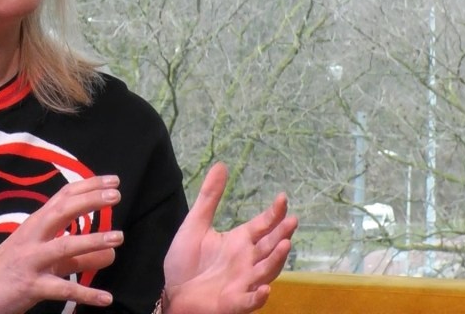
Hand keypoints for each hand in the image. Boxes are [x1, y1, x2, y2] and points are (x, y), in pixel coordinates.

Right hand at [0, 175, 124, 313]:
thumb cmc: (7, 272)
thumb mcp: (44, 260)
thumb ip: (77, 257)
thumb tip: (110, 253)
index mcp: (35, 226)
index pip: (63, 198)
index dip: (88, 187)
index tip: (112, 181)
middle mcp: (32, 237)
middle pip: (62, 211)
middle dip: (90, 201)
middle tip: (116, 195)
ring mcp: (30, 261)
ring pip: (64, 246)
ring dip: (92, 240)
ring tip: (118, 237)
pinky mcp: (29, 286)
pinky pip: (61, 289)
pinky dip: (85, 293)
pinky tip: (105, 298)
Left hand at [162, 163, 297, 313]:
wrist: (172, 292)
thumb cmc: (186, 261)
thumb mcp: (195, 224)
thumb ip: (209, 197)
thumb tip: (221, 165)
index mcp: (240, 241)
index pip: (263, 225)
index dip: (273, 213)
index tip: (282, 198)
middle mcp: (247, 261)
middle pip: (269, 246)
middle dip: (281, 234)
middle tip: (292, 221)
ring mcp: (243, 282)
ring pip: (265, 271)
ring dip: (276, 260)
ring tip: (285, 245)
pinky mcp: (233, 302)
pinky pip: (249, 300)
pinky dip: (257, 296)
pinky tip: (264, 289)